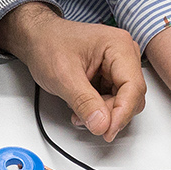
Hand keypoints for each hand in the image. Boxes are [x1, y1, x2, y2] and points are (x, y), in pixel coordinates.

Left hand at [0, 1, 145, 142]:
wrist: (36, 39)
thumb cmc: (48, 44)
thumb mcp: (63, 76)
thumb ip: (85, 102)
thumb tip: (102, 124)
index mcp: (119, 46)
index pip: (133, 87)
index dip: (122, 113)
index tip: (108, 130)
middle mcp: (124, 55)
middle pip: (131, 96)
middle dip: (109, 113)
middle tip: (86, 120)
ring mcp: (117, 66)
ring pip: (122, 101)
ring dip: (102, 113)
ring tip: (78, 112)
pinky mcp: (110, 76)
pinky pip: (113, 100)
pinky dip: (98, 109)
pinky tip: (81, 107)